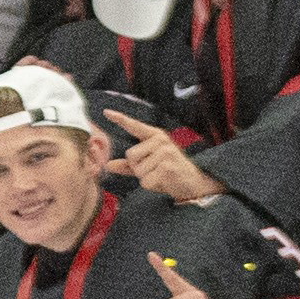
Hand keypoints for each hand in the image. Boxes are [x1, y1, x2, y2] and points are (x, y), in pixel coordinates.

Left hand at [100, 108, 220, 203]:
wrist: (193, 184)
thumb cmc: (169, 174)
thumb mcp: (149, 167)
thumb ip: (129, 165)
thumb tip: (108, 165)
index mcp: (156, 137)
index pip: (135, 126)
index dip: (120, 119)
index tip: (105, 112)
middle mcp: (161, 141)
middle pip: (130, 155)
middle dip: (138, 168)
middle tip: (156, 170)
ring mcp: (165, 153)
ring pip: (138, 169)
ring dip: (146, 178)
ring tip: (162, 176)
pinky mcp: (167, 167)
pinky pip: (145, 181)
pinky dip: (152, 186)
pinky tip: (165, 182)